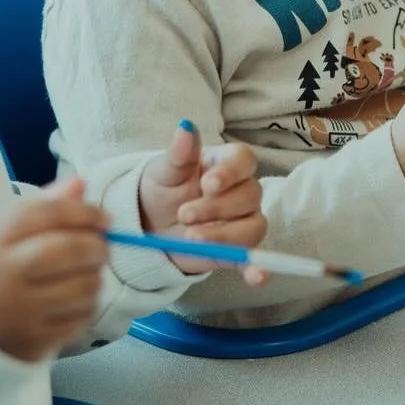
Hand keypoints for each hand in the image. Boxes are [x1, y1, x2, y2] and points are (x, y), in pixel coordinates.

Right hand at [0, 180, 107, 362]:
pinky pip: (82, 317)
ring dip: (95, 275)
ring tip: (86, 272)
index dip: (84, 213)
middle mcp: (4, 276)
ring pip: (84, 286)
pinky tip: (75, 298)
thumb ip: (42, 206)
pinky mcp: (34, 341)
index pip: (48, 216)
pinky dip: (87, 304)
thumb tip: (81, 184)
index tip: (104, 218)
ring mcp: (20, 312)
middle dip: (97, 245)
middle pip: (70, 250)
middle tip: (102, 245)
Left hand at [137, 121, 266, 280]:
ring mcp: (241, 223)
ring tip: (192, 239)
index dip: (232, 172)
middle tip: (184, 215)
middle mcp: (240, 192)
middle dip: (218, 208)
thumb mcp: (162, 171)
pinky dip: (258, 269)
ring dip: (225, 236)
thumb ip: (178, 153)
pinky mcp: (235, 252)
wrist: (146, 226)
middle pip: (250, 196)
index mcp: (224, 165)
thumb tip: (186, 127)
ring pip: (253, 227)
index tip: (208, 183)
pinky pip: (254, 260)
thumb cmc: (159, 191)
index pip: (245, 160)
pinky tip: (256, 277)